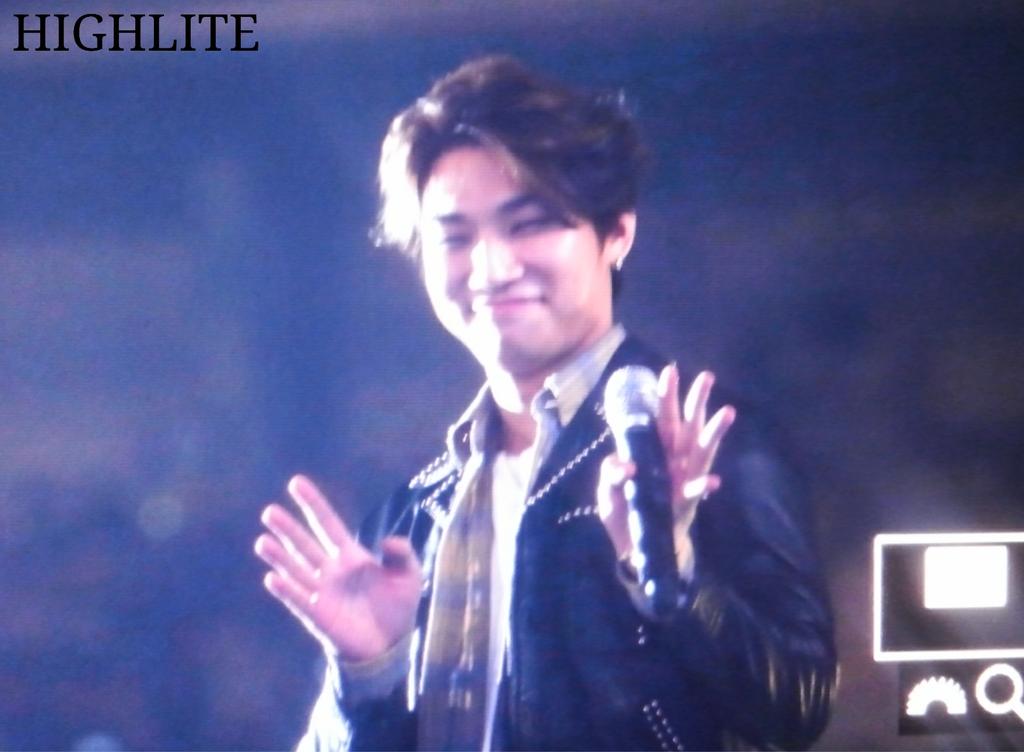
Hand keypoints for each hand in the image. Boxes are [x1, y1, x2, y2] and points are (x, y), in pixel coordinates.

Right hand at [254, 474, 421, 661]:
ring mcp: (321, 592)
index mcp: (351, 556)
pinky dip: (286, 590)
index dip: (313, 504)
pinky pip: (298, 600)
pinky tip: (272, 578)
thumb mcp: (409, 576)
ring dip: (279, 556)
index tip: (296, 483)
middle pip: (304, 544)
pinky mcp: (318, 615)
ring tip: (262, 541)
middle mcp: (330, 570)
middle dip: (288, 528)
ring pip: (295, 569)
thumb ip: (403, 554)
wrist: (390, 646)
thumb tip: (387, 540)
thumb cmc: (397, 607)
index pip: (327, 524)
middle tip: (269, 512)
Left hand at [598, 365, 735, 566]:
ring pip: (702, 450)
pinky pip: (697, 491)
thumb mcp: (609, 488)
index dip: (665, 396)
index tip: (669, 371)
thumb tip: (624, 464)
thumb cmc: (624, 510)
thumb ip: (612, 473)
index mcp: (654, 450)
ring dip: (714, 432)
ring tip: (727, 412)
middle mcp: (673, 459)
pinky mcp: (686, 501)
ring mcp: (683, 478)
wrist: (633, 546)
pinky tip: (712, 480)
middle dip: (696, 401)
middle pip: (687, 425)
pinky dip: (704, 485)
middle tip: (706, 377)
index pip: (661, 418)